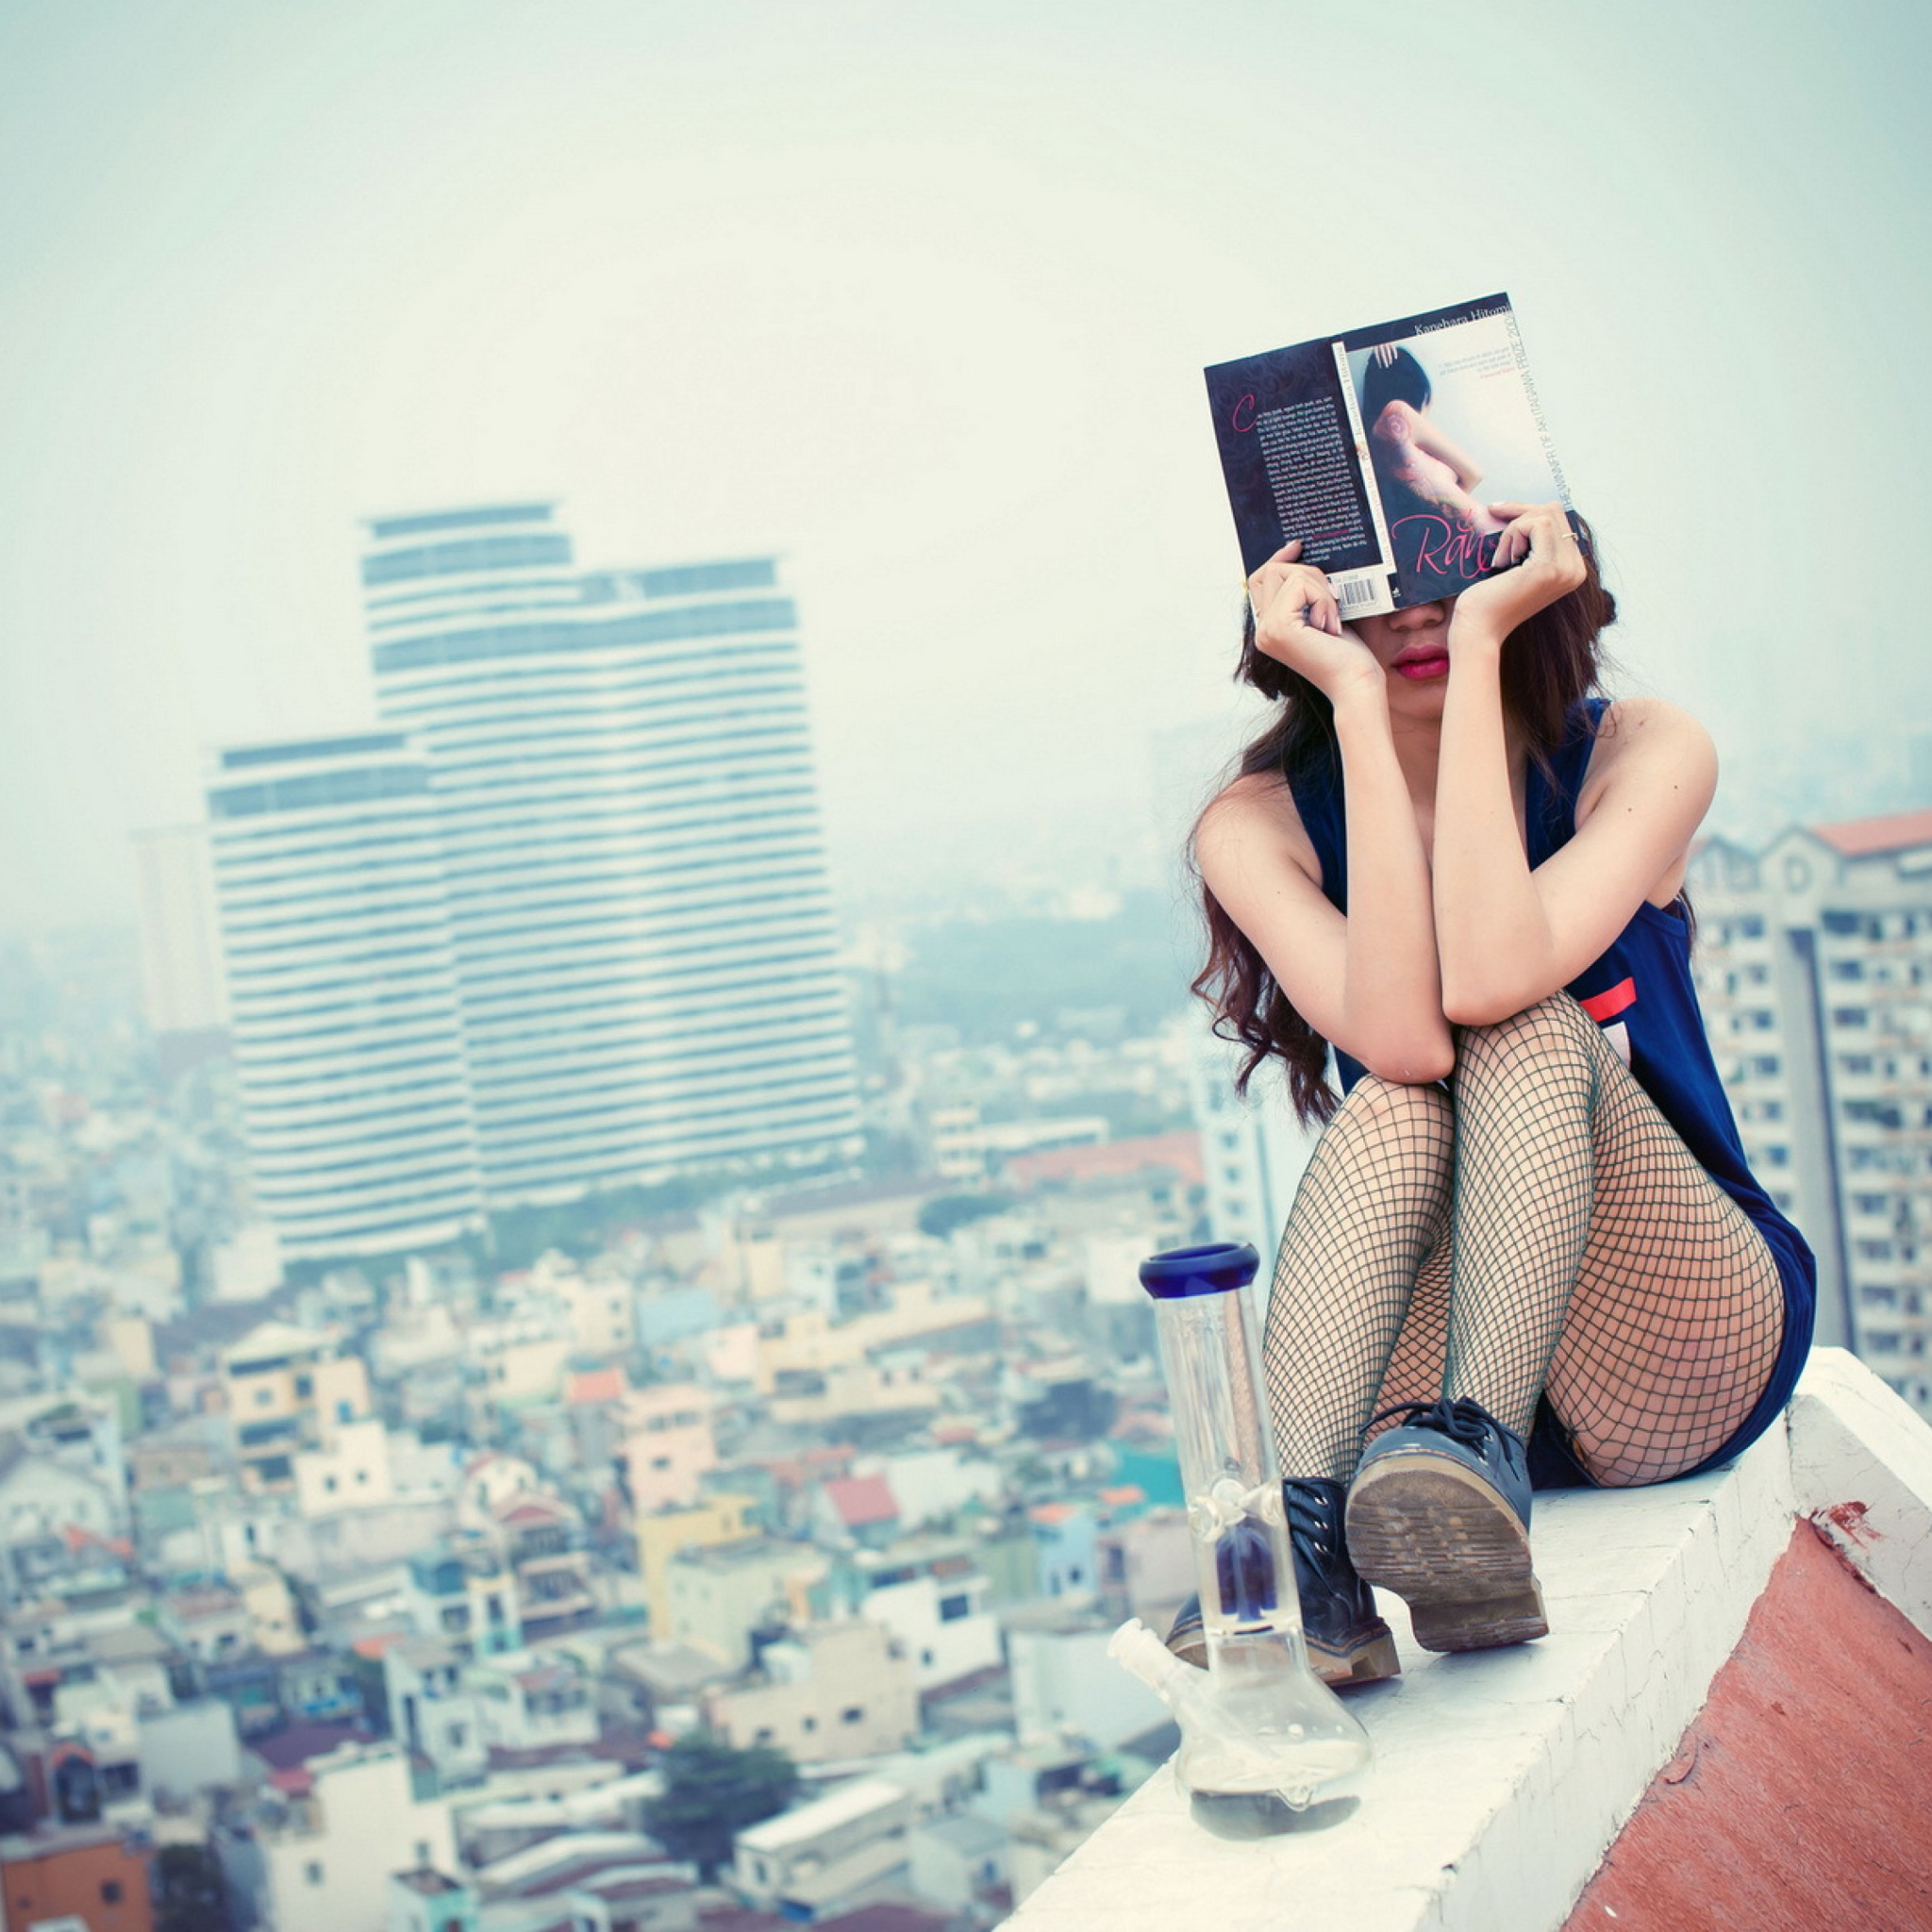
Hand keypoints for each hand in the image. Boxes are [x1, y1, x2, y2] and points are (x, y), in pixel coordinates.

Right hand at [1248, 541, 1381, 700]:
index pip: (1259, 581)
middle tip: (1332, 599)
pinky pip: (1300, 585)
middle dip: (1308, 573)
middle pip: (1271, 571)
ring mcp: (1267, 630)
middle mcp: (1262, 630)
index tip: (1297, 547)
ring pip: (1287, 574)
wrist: (1356, 683)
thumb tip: (1297, 557)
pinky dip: (1322, 598)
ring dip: (1319, 587)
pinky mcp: (1280, 627)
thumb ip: (1304, 595)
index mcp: (1269, 629)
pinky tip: (1331, 624)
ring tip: (1332, 617)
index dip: (1278, 560)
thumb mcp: (1321, 616)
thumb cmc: (1347, 655)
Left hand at [1451, 502, 1586, 645]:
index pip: (1558, 519)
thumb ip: (1531, 541)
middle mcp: (1576, 570)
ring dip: (1514, 528)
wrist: (1478, 629)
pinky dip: (1513, 532)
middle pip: (1554, 511)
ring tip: (1501, 558)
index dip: (1525, 513)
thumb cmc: (1488, 598)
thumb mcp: (1517, 564)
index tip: (1498, 512)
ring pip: (1545, 514)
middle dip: (1520, 516)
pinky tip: (1502, 561)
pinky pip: (1536, 523)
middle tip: (1498, 544)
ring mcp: (1566, 569)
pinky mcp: (1550, 567)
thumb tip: (1524, 506)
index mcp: (1571, 569)